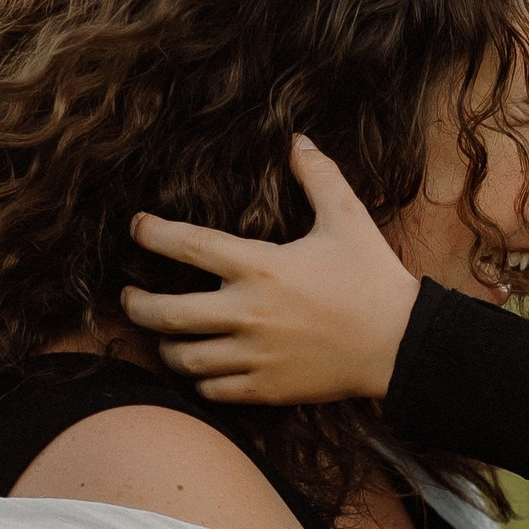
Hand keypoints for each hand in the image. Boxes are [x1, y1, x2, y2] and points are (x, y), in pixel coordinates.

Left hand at [121, 140, 420, 403]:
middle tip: (128, 298)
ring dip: (165, 346)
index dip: (153, 233)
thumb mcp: (348, 218)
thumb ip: (319, 176)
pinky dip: (198, 378)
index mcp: (260, 266)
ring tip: (163, 336)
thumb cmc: (373, 279)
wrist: (401, 345)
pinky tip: (200, 366)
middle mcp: (248, 313)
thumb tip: (298, 140)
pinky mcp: (266, 389)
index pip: (188, 245)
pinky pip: (212, 389)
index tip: (137, 227)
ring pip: (182, 357)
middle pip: (165, 314)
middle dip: (136, 306)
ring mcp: (254, 355)